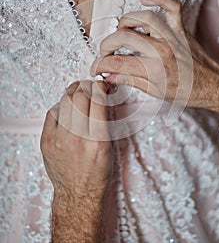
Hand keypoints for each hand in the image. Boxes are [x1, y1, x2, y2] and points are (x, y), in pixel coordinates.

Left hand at [41, 80, 112, 241]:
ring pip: (64, 101)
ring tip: (79, 94)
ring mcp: (59, 140)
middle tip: (91, 87)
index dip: (101, 87)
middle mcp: (77, 138)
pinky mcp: (46, 142)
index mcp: (98, 140)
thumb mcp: (111, 146)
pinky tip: (67, 109)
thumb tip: (104, 95)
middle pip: (79, 96)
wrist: (78, 194)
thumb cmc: (97, 172)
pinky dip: (61, 106)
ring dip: (74, 93)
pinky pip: (52, 113)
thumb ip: (107, 119)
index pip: (98, 100)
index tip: (102, 85)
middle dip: (87, 86)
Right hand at [91, 0, 218, 113]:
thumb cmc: (187, 91)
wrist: (211, 85)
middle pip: (124, 38)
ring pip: (143, 19)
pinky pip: (171, 6)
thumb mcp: (156, 93)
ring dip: (126, 22)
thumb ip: (131, 81)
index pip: (117, 63)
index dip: (100, 65)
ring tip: (121, 31)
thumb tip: (110, 75)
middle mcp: (161, 50)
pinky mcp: (180, 28)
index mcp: (154, 70)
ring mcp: (172, 36)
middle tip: (105, 52)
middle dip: (107, 45)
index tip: (97, 67)